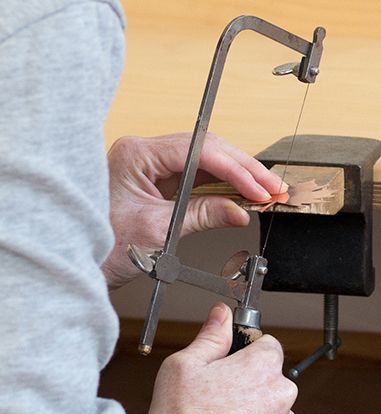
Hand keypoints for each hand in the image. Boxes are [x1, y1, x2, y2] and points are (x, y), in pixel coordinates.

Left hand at [103, 133, 284, 289]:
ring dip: (240, 176)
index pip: (200, 151)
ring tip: (267, 191)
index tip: (260, 188)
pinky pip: (199, 176)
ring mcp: (151, 165)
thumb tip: (240, 210)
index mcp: (137, 154)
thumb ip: (204, 215)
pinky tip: (246, 193)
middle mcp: (144, 153)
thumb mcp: (158, 230)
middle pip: (208, 150)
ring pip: (208, 161)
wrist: (74, 263)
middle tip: (274, 188)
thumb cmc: (100, 246)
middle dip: (245, 170)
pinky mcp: (158, 180)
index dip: (237, 170)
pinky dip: (225, 185)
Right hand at [143, 305, 296, 413]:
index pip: (267, 344)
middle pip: (268, 379)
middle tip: (212, 400)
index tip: (225, 364)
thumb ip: (210, 337)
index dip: (244, 352)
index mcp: (264, 366)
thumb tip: (222, 314)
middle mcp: (283, 393)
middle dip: (246, 385)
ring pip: (269, 410)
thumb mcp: (183, 367)